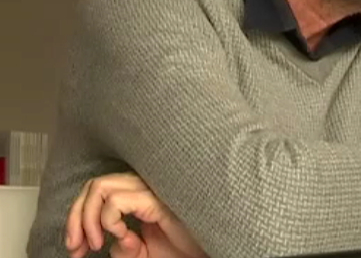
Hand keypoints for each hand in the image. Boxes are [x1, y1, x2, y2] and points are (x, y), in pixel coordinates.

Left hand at [66, 172, 205, 257]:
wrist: (207, 250)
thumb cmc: (183, 249)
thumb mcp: (142, 253)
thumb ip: (122, 247)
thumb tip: (112, 240)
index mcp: (139, 195)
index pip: (97, 190)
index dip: (77, 218)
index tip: (76, 249)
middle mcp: (143, 186)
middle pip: (93, 186)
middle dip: (75, 218)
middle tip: (77, 248)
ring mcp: (150, 189)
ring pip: (99, 188)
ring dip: (87, 220)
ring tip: (96, 244)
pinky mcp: (155, 199)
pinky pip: (116, 202)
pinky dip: (108, 222)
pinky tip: (123, 237)